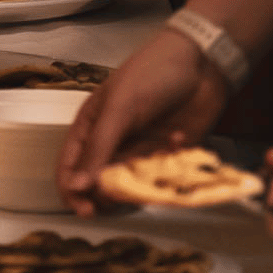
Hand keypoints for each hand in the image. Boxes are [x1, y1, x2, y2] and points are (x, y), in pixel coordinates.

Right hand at [56, 26, 231, 215]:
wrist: (202, 61)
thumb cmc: (153, 72)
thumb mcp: (120, 108)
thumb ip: (99, 148)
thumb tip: (76, 186)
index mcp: (91, 127)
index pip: (71, 168)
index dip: (73, 192)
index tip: (86, 210)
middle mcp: (114, 143)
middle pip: (101, 184)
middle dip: (111, 192)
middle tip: (124, 190)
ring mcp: (141, 151)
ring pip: (132, 186)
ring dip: (143, 182)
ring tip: (154, 164)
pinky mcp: (169, 157)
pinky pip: (163, 179)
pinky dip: (170, 170)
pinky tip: (179, 140)